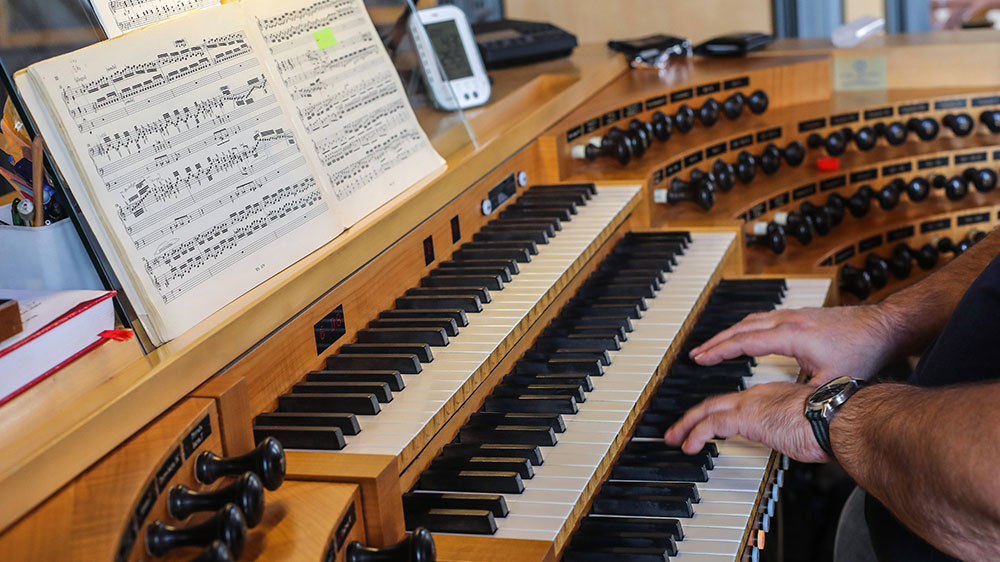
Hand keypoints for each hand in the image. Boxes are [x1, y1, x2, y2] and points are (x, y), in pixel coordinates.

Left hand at [663, 382, 829, 462]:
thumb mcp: (806, 428)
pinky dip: (696, 434)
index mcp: (772, 396)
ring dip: (687, 425)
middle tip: (678, 429)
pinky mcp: (747, 416)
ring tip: (675, 438)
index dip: (719, 412)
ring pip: (707, 410)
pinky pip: (712, 424)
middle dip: (693, 416)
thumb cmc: (833, 425)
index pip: (737, 402)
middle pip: (716, 403)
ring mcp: (751, 404)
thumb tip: (792, 442)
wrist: (838, 419)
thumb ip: (791, 432)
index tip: (710, 424)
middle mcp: (758, 396)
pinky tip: (689, 446)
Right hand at [688, 305, 893, 384]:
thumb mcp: (832, 380)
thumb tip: (787, 408)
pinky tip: (745, 336)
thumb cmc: (862, 351)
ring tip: (714, 346)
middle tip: (696, 354)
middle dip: (716, 341)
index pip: (744, 342)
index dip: (720, 351)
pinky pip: (763, 319)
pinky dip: (746, 328)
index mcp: (790, 336)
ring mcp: (794, 315)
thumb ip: (805, 393)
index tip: (701, 359)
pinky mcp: (801, 316)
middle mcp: (788, 321)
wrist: (885, 326)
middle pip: (741, 328)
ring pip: (751, 321)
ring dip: (729, 333)